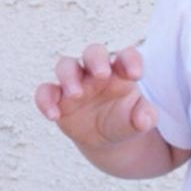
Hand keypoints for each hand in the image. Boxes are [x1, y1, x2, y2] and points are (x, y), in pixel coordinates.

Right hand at [34, 44, 157, 148]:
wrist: (107, 138)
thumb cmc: (126, 120)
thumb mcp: (139, 121)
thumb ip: (145, 116)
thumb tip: (143, 119)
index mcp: (121, 72)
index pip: (127, 56)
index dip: (131, 60)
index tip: (136, 75)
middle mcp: (97, 72)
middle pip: (93, 52)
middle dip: (96, 59)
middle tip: (102, 75)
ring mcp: (75, 82)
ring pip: (66, 66)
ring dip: (69, 76)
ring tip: (77, 94)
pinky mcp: (58, 98)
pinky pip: (45, 92)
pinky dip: (46, 101)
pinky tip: (54, 115)